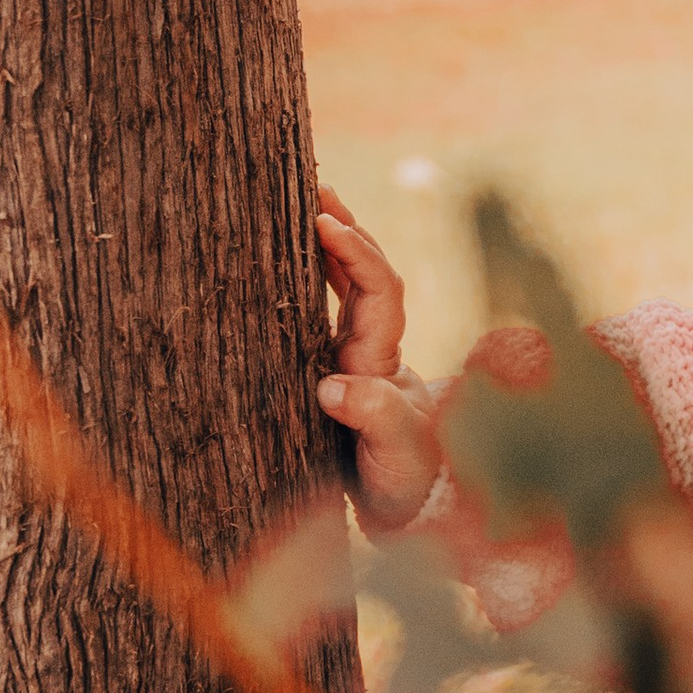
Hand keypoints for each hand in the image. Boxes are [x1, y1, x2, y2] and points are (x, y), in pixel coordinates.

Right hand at [314, 186, 442, 532]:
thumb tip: (331, 388)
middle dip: (345, 229)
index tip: (324, 222)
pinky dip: (313, 277)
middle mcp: (373, 347)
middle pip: (367, 274)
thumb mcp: (394, 456)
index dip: (357, 254)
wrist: (406, 505)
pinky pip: (328, 309)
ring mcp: (356, 354)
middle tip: (313, 186)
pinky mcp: (337, 365)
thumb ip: (374, 421)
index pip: (378, 291)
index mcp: (384, 359)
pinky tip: (287, 256)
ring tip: (303, 201)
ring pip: (348, 286)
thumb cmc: (403, 481)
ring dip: (330, 245)